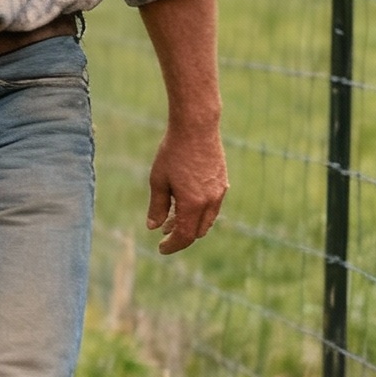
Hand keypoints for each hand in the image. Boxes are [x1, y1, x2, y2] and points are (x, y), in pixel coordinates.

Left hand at [146, 119, 226, 254]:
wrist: (196, 128)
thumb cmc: (173, 153)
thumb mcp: (158, 180)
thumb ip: (157, 206)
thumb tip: (153, 227)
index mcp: (193, 204)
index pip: (184, 236)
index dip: (172, 245)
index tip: (161, 248)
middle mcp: (210, 202)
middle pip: (198, 232)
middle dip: (181, 236)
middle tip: (164, 234)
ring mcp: (220, 192)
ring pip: (207, 220)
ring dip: (191, 224)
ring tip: (171, 219)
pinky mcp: (222, 182)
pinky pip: (213, 207)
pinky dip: (199, 212)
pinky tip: (185, 204)